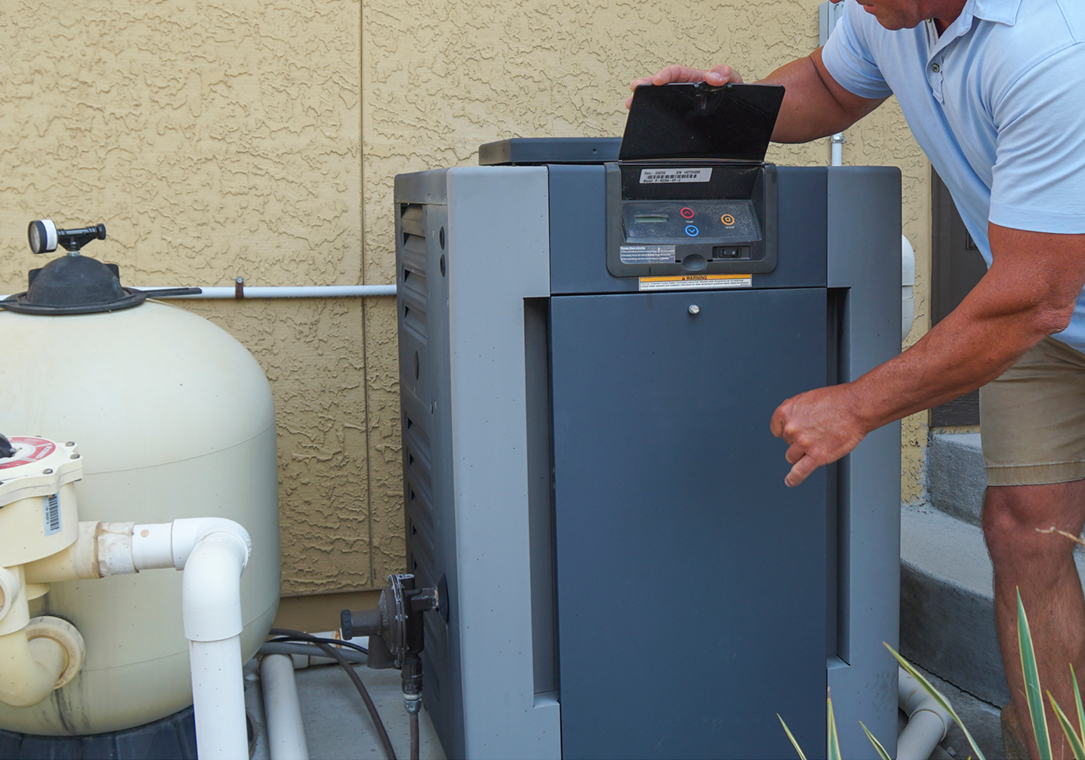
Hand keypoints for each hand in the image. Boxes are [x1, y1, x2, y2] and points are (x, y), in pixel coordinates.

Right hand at [625, 64, 743, 108]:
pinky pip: (666, 113)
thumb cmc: (733, 93)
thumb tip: (714, 76)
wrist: (739, 111)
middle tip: (634, 88)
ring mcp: (682, 104)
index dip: (666, 74)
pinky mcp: (683, 117)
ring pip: (660, 98)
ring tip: (631, 104)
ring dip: (645, 99)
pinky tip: (645, 117)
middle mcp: (686, 90)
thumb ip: (726, 74)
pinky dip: (654, 114)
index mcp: (695, 79)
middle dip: (646, 85)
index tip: (657, 80)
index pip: (677, 73)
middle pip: (662, 85)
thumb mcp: (733, 81)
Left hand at [769, 385, 868, 486]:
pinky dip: (794, 478)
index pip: (777, 429)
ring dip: (802, 454)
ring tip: (819, 444)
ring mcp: (803, 443)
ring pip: (793, 457)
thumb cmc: (837, 401)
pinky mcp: (816, 456)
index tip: (794, 433)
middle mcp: (791, 428)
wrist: (856, 407)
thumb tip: (791, 421)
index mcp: (787, 411)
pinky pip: (799, 471)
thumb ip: (795, 412)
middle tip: (817, 433)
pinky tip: (791, 481)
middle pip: (787, 443)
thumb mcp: (807, 399)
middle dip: (799, 440)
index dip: (787, 432)